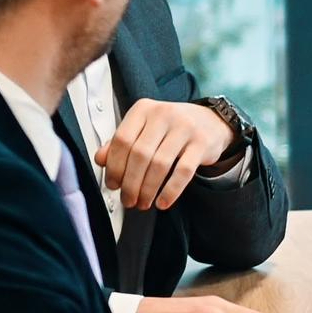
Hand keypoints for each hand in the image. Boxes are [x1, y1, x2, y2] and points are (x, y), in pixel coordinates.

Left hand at [96, 98, 236, 209]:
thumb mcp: (144, 129)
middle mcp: (164, 114)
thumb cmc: (171, 128)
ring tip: (143, 203)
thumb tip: (100, 159)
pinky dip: (171, 190)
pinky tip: (163, 202)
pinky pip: (183, 171)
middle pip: (140, 154)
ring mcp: (185, 127)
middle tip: (128, 199)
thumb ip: (122, 142)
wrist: (211, 121)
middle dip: (131, 183)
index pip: (122, 140)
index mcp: (143, 109)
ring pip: (160, 164)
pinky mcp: (202, 143)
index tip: (113, 184)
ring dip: (148, 189)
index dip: (114, 166)